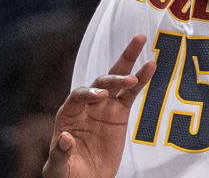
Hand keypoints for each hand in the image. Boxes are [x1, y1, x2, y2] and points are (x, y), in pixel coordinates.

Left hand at [44, 36, 156, 177]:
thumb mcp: (58, 166)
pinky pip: (131, 94)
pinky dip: (140, 80)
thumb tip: (65, 139)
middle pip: (99, 82)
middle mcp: (86, 105)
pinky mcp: (119, 113)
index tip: (101, 97)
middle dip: (112, 76)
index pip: (78, 96)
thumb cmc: (66, 172)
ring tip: (139, 43)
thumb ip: (60, 153)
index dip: (89, 94)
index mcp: (68, 114)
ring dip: (128, 64)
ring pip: (117, 81)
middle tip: (127, 75)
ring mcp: (104, 106)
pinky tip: (150, 66)